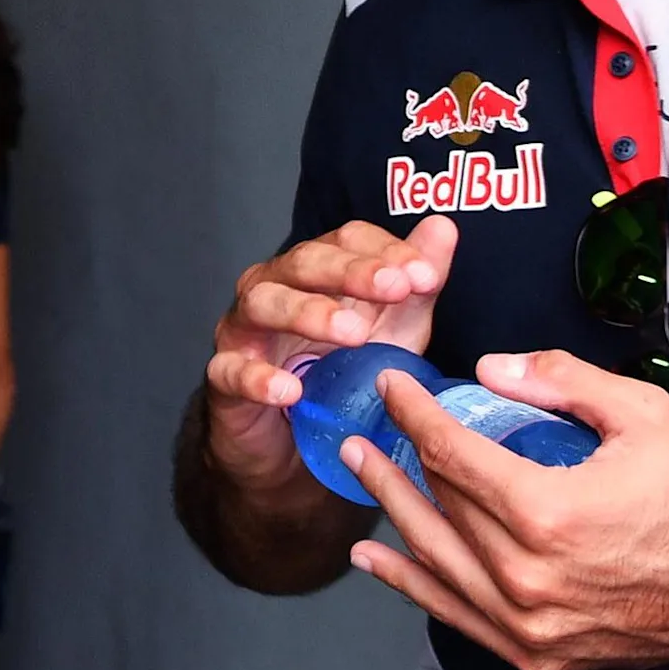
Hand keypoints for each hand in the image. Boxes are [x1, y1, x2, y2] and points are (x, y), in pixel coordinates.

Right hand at [201, 217, 460, 494]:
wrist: (288, 441)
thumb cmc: (338, 371)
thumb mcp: (392, 329)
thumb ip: (417, 282)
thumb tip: (444, 228)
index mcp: (317, 269)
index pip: (347, 239)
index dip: (385, 250)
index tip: (425, 276)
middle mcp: (275, 286)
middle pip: (305, 261)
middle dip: (352, 271)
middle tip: (394, 288)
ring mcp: (244, 330)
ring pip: (264, 303)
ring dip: (309, 313)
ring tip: (351, 334)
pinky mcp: (224, 376)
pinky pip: (232, 371)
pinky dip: (258, 378)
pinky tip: (289, 391)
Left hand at [343, 351, 668, 669]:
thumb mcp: (643, 415)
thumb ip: (561, 381)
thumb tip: (489, 370)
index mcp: (548, 513)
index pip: (453, 452)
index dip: (415, 412)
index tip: (394, 386)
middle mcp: (527, 577)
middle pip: (438, 506)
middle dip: (395, 459)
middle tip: (363, 429)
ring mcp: (528, 625)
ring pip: (436, 562)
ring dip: (392, 514)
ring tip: (361, 476)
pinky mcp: (537, 656)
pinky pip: (457, 616)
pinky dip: (413, 584)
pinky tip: (379, 560)